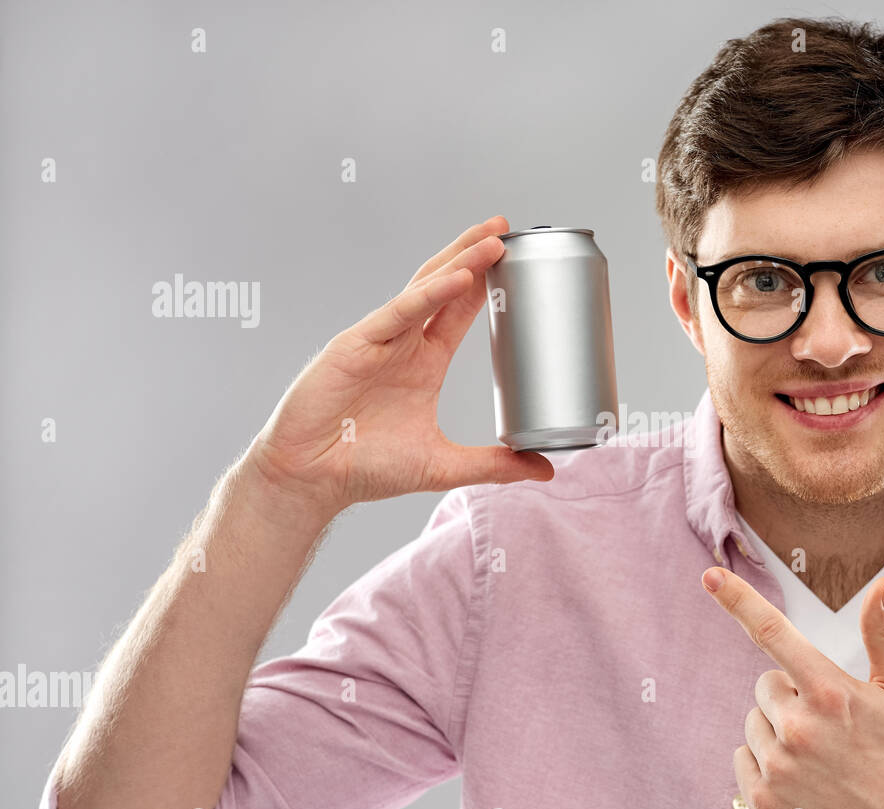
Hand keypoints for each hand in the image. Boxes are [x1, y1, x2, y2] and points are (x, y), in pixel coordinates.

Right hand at [246, 215, 553, 518]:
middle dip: (473, 254)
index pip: (459, 310)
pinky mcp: (354, 346)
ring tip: (492, 240)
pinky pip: (397, 314)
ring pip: (423, 289)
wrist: (313, 480)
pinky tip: (458, 279)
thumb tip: (545, 471)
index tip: (513, 256)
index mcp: (423, 362)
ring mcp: (378, 340)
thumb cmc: (365, 468)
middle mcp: (402, 343)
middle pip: (443, 284)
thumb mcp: (443, 465)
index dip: (485, 281)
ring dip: (459, 262)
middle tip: (506, 227)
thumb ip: (494, 465)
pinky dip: (428, 295)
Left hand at [701, 566, 883, 808]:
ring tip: (821, 753)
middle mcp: (799, 727)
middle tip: (829, 722)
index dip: (738, 599)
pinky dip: (763, 762)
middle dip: (790, 695)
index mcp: (829, 692)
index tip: (711, 576)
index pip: (773, 632)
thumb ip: (882, 632)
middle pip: (765, 685)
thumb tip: (881, 586)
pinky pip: (742, 758)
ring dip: (779, 730)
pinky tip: (802, 774)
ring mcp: (780, 766)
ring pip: (754, 722)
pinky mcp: (766, 800)